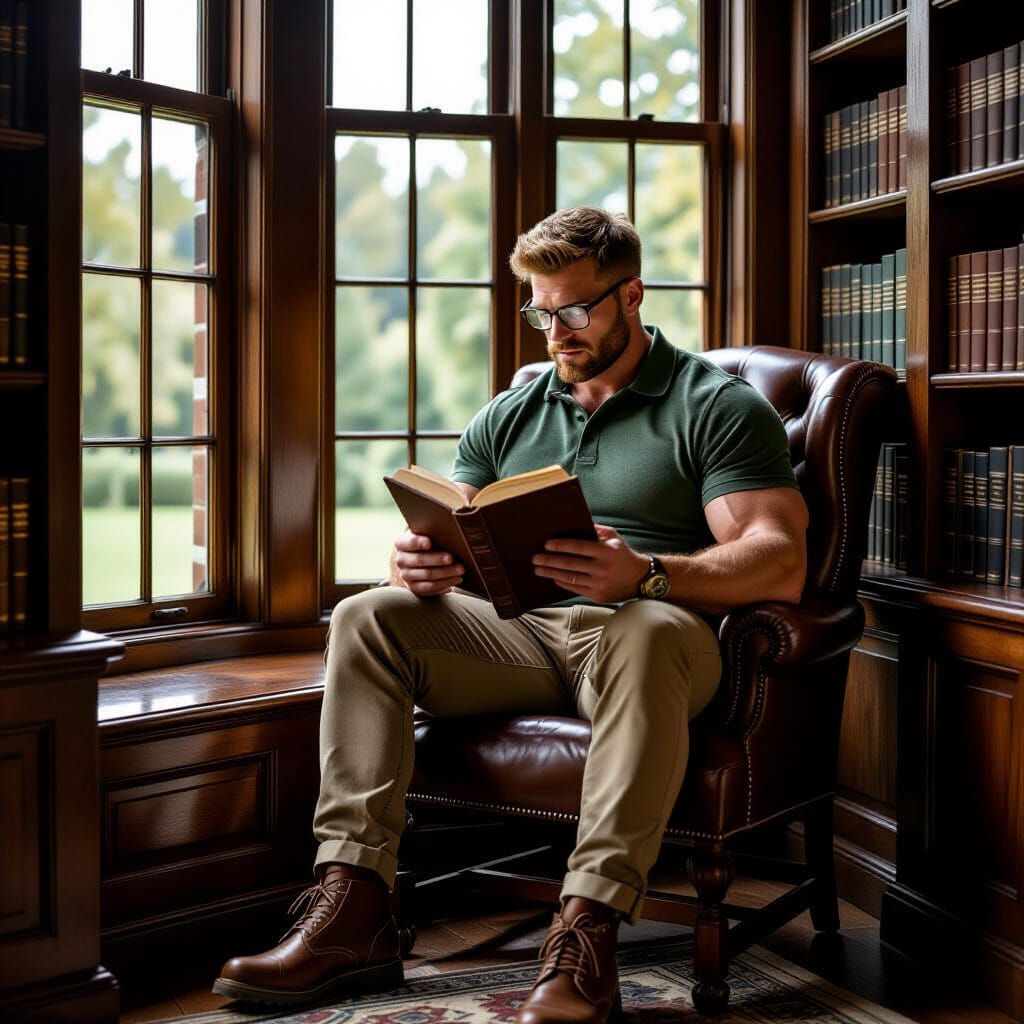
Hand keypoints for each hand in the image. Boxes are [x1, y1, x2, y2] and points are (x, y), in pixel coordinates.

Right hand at [393, 530, 464, 596]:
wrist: (416, 561)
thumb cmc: (426, 543)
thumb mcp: (425, 534)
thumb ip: (431, 531)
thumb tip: (448, 528)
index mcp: (401, 543)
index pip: (408, 542)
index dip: (418, 542)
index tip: (430, 543)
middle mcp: (401, 560)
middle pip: (419, 560)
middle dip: (437, 559)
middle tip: (452, 558)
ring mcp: (406, 575)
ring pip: (427, 575)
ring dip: (445, 573)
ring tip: (460, 570)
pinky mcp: (414, 588)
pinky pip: (429, 588)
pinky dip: (444, 584)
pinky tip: (455, 579)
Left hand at [532, 524, 649, 602]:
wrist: (641, 579)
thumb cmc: (623, 554)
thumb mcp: (614, 537)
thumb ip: (596, 529)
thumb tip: (576, 523)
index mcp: (606, 552)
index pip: (579, 547)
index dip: (561, 546)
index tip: (546, 545)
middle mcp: (603, 568)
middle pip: (571, 564)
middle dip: (550, 561)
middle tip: (536, 558)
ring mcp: (600, 584)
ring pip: (570, 578)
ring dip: (551, 573)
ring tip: (539, 569)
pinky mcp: (598, 596)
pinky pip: (576, 589)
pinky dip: (563, 583)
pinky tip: (553, 577)